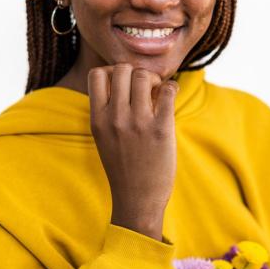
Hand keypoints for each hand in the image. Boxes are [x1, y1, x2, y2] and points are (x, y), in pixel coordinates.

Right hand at [87, 63, 178, 239]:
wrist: (137, 199)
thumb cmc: (122, 166)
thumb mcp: (103, 136)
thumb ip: (108, 108)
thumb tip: (127, 77)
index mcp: (97, 118)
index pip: (97, 74)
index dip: (112, 71)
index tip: (124, 84)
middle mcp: (115, 118)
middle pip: (122, 69)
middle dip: (135, 72)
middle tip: (145, 87)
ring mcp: (138, 123)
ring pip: (144, 76)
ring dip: (154, 79)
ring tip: (158, 93)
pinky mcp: (161, 129)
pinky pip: (168, 90)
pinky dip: (172, 87)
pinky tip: (171, 96)